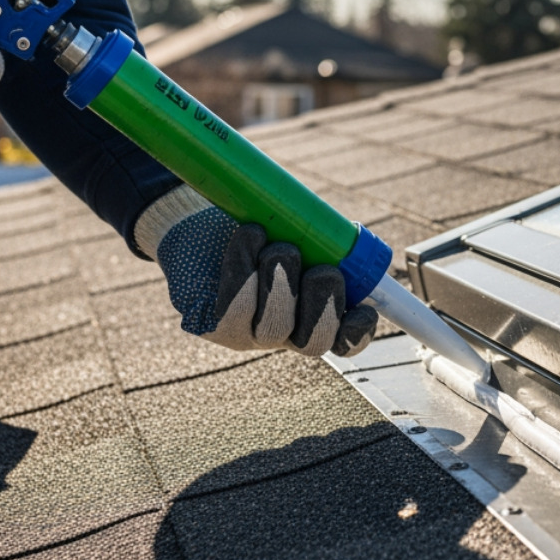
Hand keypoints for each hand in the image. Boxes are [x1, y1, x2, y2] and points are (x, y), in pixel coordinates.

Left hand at [156, 205, 377, 357]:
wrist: (195, 217)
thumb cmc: (255, 223)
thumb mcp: (297, 230)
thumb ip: (323, 244)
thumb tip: (349, 248)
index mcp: (311, 312)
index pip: (344, 340)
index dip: (358, 332)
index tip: (364, 307)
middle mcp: (281, 331)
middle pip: (315, 342)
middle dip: (324, 304)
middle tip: (321, 268)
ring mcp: (245, 333)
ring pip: (275, 328)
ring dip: (282, 281)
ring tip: (276, 244)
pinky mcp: (211, 322)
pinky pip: (236, 308)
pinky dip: (245, 267)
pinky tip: (248, 236)